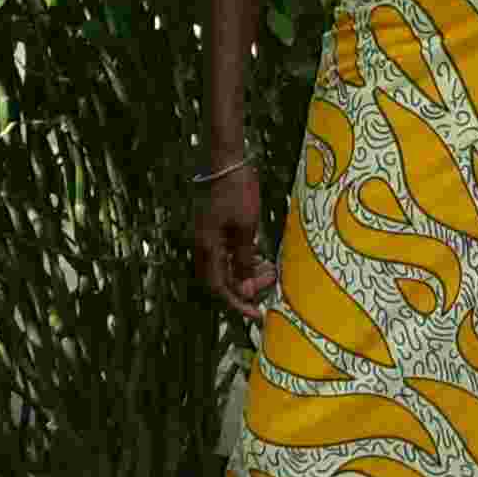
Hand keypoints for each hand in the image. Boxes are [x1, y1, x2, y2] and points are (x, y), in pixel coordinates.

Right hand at [194, 162, 277, 321]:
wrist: (227, 162)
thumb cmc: (237, 192)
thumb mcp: (246, 228)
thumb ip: (244, 259)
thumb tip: (244, 289)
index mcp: (209, 247)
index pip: (219, 287)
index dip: (237, 303)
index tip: (256, 314)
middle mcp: (206, 246)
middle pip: (223, 279)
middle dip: (246, 287)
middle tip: (270, 283)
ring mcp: (211, 237)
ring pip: (228, 267)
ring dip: (248, 273)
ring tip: (271, 270)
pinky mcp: (218, 229)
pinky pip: (230, 253)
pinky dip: (245, 259)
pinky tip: (262, 257)